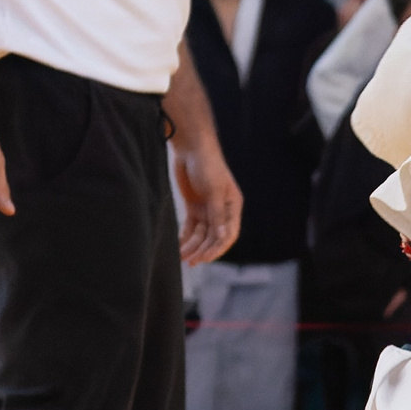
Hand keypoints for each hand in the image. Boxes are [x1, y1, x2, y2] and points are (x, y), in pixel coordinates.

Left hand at [175, 140, 242, 265]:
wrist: (191, 147)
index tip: (205, 258)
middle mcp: (221, 211)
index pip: (228, 234)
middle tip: (190, 262)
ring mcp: (207, 209)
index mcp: (232, 206)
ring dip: (192, 246)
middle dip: (202, 250)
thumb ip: (217, 215)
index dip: (218, 248)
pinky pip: (190, 227)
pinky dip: (185, 237)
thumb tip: (223, 238)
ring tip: (180, 257)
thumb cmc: (208, 164)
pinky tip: (178, 247)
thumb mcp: (213, 190)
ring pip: (201, 234)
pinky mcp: (194, 207)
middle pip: (213, 237)